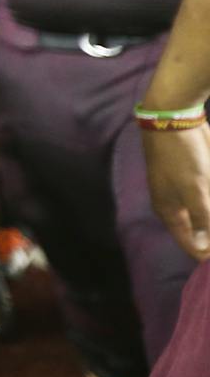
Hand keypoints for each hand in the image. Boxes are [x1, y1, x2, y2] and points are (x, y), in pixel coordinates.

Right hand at [145, 123, 209, 261]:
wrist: (174, 123)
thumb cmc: (181, 159)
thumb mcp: (195, 191)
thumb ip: (205, 221)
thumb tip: (205, 249)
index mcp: (171, 214)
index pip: (192, 246)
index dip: (209, 253)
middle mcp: (178, 207)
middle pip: (203, 233)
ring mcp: (189, 193)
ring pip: (208, 216)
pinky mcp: (199, 181)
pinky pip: (209, 200)